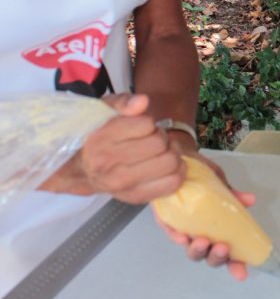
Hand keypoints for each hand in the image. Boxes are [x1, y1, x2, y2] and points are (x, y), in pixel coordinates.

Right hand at [49, 94, 185, 203]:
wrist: (82, 171)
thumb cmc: (98, 137)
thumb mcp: (104, 111)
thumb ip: (123, 102)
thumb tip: (143, 101)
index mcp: (100, 139)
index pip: (147, 124)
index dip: (149, 122)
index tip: (142, 127)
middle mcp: (108, 164)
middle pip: (160, 144)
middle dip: (162, 137)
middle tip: (153, 139)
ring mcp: (122, 184)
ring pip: (170, 163)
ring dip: (171, 154)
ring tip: (161, 152)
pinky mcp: (136, 197)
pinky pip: (172, 183)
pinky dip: (178, 172)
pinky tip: (167, 166)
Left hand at [155, 153, 254, 280]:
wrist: (178, 159)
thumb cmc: (201, 176)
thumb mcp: (220, 184)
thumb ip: (233, 196)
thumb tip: (250, 199)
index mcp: (218, 230)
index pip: (229, 254)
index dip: (235, 266)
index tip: (241, 273)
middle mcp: (201, 235)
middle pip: (209, 257)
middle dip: (216, 257)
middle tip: (222, 247)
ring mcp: (184, 231)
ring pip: (191, 251)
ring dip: (198, 250)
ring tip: (203, 241)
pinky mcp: (166, 222)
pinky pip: (171, 234)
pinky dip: (177, 237)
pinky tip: (182, 236)